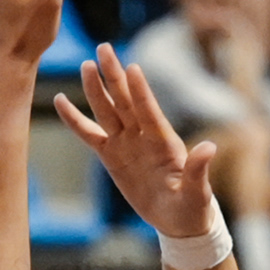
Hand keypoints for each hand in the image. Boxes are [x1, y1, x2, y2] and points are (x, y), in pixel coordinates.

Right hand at [56, 48, 220, 236]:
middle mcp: (143, 137)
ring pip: (107, 111)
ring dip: (96, 89)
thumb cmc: (192, 207)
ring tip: (86, 65)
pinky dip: (75, 119)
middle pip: (125, 102)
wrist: (178, 221)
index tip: (132, 68)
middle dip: (114, 76)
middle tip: (103, 48)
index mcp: (164, 142)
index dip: (141, 91)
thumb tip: (208, 147)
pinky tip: (61, 101)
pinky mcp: (111, 155)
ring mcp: (126, 143)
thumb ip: (198, 170)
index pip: (149, 112)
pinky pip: (89, 134)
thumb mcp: (198, 193)